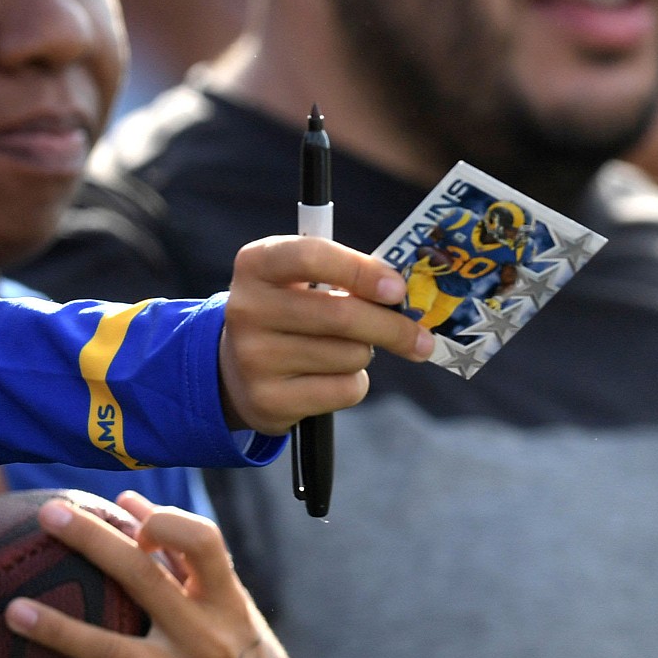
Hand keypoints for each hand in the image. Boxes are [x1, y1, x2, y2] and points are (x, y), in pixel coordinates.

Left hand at [4, 491, 304, 657]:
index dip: (168, 523)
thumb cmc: (233, 645)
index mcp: (224, 599)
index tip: (130, 518)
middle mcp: (207, 637)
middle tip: (48, 515)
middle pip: (144, 581)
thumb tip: (126, 501)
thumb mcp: (222, 600)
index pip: (204, 544)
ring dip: (61, 631)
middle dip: (94, 544)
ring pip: (115, 653)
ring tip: (13, 611)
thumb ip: (178, 553)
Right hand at [219, 235, 432, 434]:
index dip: (361, 271)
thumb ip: (347, 277)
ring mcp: (253, 357)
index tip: (397, 289)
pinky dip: (352, 384)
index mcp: (256, 264)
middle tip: (421, 338)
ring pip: (348, 355)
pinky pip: (342, 390)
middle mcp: (246, 308)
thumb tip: (406, 297)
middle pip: (341, 315)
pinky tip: (328, 378)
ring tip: (340, 351)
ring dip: (363, 354)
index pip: (311, 258)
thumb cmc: (290, 313)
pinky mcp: (267, 399)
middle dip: (392, 327)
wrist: (236, 368)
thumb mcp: (303, 281)